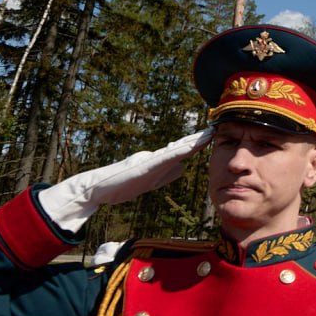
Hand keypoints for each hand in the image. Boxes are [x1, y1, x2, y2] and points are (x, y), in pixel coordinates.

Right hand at [38, 128, 213, 232]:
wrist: (99, 188)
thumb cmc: (123, 184)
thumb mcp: (151, 180)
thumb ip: (167, 174)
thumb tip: (183, 167)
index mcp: (159, 161)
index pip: (183, 150)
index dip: (198, 143)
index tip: (213, 135)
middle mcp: (156, 157)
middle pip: (182, 146)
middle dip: (199, 138)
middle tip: (216, 128)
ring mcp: (150, 160)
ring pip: (176, 149)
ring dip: (193, 142)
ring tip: (208, 133)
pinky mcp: (144, 166)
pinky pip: (164, 158)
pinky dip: (178, 152)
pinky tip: (189, 148)